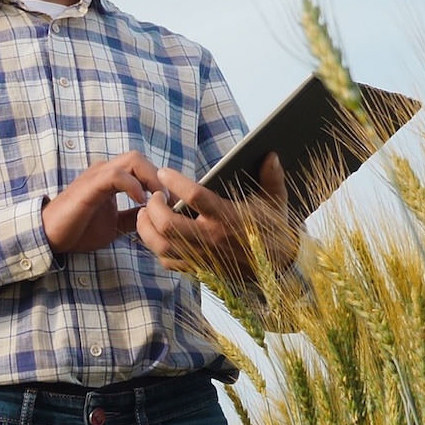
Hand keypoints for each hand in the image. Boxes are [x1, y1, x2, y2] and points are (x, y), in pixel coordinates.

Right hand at [43, 152, 163, 253]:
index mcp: (111, 179)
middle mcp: (105, 171)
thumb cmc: (79, 229)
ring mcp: (97, 175)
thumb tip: (155, 216)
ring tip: (158, 200)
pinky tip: (140, 201)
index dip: (160, 181)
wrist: (51, 236)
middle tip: (170, 200)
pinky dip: (133, 185)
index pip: (142, 168)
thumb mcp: (115, 224)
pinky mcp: (90, 185)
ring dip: (151, 178)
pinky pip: (116, 175)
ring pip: (132, 160)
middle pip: (140, 159)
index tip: (174, 202)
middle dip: (159, 177)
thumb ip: (133, 217)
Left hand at [138, 152, 299, 279]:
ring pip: (162, 245)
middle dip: (154, 207)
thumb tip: (272, 155)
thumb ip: (272, 177)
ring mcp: (203, 256)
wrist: (278, 267)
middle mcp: (212, 237)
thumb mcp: (275, 201)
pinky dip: (157, 247)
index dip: (175, 182)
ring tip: (146, 213)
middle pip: (168, 224)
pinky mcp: (200, 269)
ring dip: (147, 228)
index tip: (165, 172)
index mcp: (228, 216)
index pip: (194, 196)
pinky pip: (169, 261)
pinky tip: (157, 234)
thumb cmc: (272, 230)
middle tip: (154, 196)